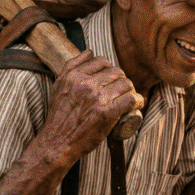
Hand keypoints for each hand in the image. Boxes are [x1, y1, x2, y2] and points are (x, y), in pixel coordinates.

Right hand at [38, 50, 143, 167]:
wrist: (57, 142)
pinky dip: (137, 101)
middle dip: (120, 80)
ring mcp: (98, 98)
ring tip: (128, 97)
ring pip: (126, 84)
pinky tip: (136, 104)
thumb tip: (89, 52)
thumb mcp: (59, 86)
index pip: (101, 61)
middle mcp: (86, 84)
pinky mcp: (108, 112)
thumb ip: (71, 66)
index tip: (110, 79)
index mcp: (74, 76)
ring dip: (130, 90)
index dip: (108, 69)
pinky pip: (131, 99)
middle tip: (120, 90)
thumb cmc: (59, 116)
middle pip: (116, 72)